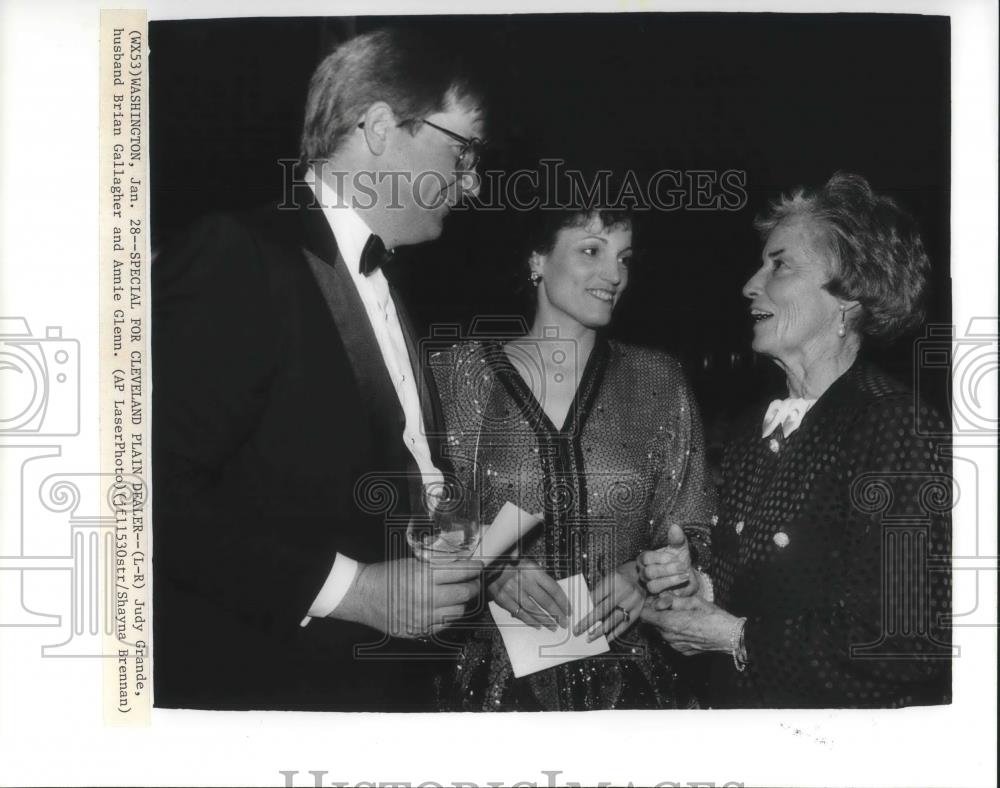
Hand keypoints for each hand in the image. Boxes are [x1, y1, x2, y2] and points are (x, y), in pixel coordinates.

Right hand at [334, 557, 482, 638]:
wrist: (362, 595)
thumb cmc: (385, 575)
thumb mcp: (413, 563)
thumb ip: (437, 567)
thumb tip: (460, 565)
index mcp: (424, 576)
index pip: (461, 572)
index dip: (474, 568)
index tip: (479, 566)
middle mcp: (427, 598)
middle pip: (465, 593)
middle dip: (474, 586)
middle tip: (474, 581)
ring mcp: (423, 617)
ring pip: (458, 612)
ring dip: (462, 602)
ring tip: (459, 595)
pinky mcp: (419, 630)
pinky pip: (444, 625)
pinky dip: (448, 616)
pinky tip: (445, 608)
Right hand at [488, 558, 568, 629]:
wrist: (487, 563)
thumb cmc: (509, 563)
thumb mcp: (527, 562)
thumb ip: (539, 576)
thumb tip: (554, 593)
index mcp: (533, 569)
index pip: (553, 588)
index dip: (563, 601)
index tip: (568, 610)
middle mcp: (524, 580)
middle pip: (545, 601)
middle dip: (557, 614)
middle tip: (564, 623)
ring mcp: (512, 590)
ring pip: (533, 609)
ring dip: (545, 620)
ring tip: (553, 626)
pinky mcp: (502, 598)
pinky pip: (519, 612)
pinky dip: (529, 620)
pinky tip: (537, 625)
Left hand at [573, 561, 643, 643]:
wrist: (640, 575)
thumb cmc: (620, 577)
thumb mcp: (607, 578)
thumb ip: (598, 592)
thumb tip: (586, 609)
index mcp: (614, 579)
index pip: (595, 597)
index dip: (585, 609)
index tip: (576, 618)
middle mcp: (624, 591)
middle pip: (603, 610)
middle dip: (588, 622)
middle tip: (578, 631)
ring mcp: (632, 601)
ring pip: (613, 619)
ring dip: (600, 630)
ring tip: (590, 637)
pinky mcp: (638, 610)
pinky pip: (625, 624)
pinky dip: (615, 633)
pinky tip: (607, 638)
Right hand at [638, 523, 698, 596]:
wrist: (687, 578)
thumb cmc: (679, 560)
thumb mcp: (680, 548)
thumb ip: (677, 539)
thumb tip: (675, 527)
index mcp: (646, 559)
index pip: (646, 557)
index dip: (661, 558)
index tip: (675, 557)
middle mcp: (644, 573)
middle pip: (649, 572)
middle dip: (667, 570)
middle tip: (683, 567)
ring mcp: (649, 587)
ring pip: (653, 586)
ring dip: (669, 582)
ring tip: (684, 576)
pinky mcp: (657, 599)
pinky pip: (655, 603)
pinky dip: (663, 602)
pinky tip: (672, 599)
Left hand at [640, 594, 737, 655]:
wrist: (730, 637)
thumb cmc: (714, 617)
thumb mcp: (693, 601)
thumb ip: (672, 600)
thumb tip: (659, 599)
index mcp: (670, 623)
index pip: (645, 615)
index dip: (648, 606)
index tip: (655, 601)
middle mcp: (670, 637)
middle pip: (653, 623)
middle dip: (658, 613)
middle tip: (671, 604)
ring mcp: (676, 645)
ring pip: (662, 631)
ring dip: (667, 622)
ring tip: (682, 614)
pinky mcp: (683, 651)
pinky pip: (672, 639)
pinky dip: (675, 631)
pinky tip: (688, 625)